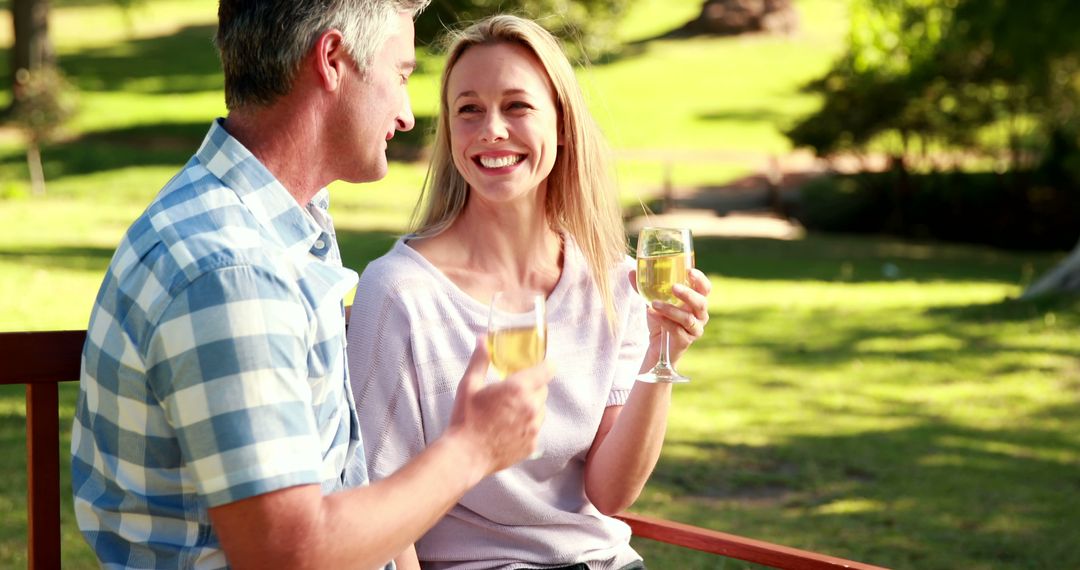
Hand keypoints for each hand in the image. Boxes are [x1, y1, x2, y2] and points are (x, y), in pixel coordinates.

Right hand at [448, 337, 550, 474]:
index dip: (544, 366)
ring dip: (530, 408)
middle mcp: (531, 407)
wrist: (465, 455)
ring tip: (507, 413)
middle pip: (543, 390)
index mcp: (518, 388)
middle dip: (531, 388)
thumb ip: (480, 360)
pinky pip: (535, 429)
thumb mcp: (469, 385)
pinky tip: (507, 429)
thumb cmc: (465, 419)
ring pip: (540, 410)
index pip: (547, 369)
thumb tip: (482, 340)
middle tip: (511, 393)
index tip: (537, 367)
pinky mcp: (532, 444)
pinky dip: (526, 427)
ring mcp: (534, 428)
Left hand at [630, 268, 711, 364]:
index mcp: (696, 301)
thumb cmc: (661, 319)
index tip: (689, 271)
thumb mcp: (653, 301)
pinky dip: (663, 321)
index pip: (705, 288)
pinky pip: (676, 330)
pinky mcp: (685, 341)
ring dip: (671, 309)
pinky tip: (651, 314)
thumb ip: (644, 287)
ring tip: (654, 303)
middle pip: (701, 303)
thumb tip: (631, 272)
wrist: (657, 346)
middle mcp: (700, 315)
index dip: (700, 279)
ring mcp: (694, 329)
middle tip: (673, 287)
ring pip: (687, 318)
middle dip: (688, 294)